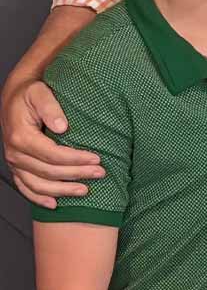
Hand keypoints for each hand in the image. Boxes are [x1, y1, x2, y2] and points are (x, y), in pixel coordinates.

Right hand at [2, 79, 102, 207]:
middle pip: (49, 172)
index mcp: (22, 137)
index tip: (97, 159)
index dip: (76, 159)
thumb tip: (62, 127)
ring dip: (62, 191)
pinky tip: (55, 204)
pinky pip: (26, 188)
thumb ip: (51, 108)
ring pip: (38, 185)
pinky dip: (39, 198)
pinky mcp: (17, 168)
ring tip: (85, 191)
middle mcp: (15, 153)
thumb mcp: (40, 93)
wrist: (13, 99)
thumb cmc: (30, 95)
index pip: (52, 154)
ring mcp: (15, 163)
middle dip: (76, 174)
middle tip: (101, 173)